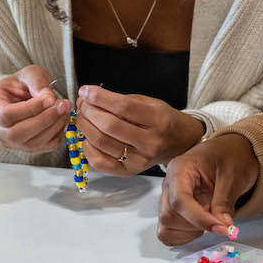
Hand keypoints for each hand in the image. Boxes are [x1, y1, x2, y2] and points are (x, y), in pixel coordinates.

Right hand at [0, 65, 69, 152]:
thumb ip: (37, 82)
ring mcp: (8, 141)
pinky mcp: (24, 148)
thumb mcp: (29, 73)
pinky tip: (61, 119)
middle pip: (16, 134)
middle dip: (45, 120)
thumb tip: (49, 99)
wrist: (22, 95)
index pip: (6, 115)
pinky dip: (57, 135)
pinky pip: (43, 147)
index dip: (31, 109)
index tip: (50, 99)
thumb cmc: (22, 83)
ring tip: (65, 109)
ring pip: (31, 144)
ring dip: (54, 127)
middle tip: (63, 105)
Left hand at [74, 85, 205, 174]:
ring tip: (82, 116)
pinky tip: (87, 137)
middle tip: (82, 103)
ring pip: (101, 143)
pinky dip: (87, 148)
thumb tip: (90, 98)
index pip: (124, 107)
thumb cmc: (163, 120)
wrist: (180, 143)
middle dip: (89, 111)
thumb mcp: (151, 103)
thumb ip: (123, 101)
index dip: (100, 97)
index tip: (86, 90)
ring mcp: (139, 160)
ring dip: (84, 126)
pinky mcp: (129, 172)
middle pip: (109, 126)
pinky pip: (100, 162)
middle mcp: (150, 142)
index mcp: (158, 120)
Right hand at [157, 135, 259, 245]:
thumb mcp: (233, 175)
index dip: (199, 218)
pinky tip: (202, 226)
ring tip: (211, 219)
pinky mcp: (174, 210)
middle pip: (168, 216)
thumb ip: (224, 201)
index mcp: (180, 169)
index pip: (180, 200)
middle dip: (195, 225)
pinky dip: (185, 236)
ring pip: (166, 227)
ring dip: (190, 231)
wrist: (233, 152)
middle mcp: (170, 184)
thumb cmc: (230, 157)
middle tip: (220, 221)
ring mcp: (169, 198)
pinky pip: (168, 232)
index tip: (221, 227)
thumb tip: (223, 226)